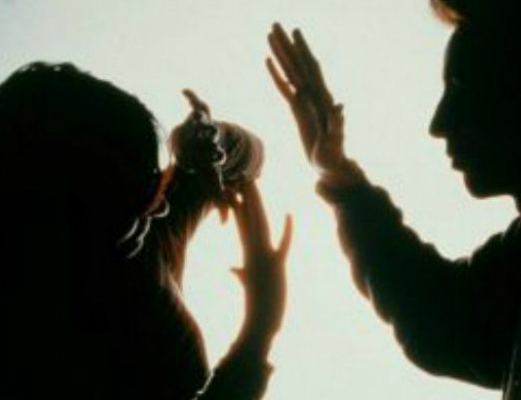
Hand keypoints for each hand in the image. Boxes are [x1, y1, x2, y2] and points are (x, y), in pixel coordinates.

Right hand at [231, 182, 291, 346]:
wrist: (261, 324)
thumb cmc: (258, 307)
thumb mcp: (248, 285)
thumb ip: (239, 273)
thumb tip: (232, 267)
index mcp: (248, 255)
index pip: (242, 226)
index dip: (241, 207)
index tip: (237, 190)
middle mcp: (254, 253)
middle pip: (249, 219)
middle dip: (247, 198)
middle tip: (243, 177)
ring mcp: (264, 258)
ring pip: (259, 225)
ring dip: (256, 204)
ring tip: (253, 185)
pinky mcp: (276, 266)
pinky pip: (282, 245)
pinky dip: (286, 231)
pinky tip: (289, 214)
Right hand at [267, 23, 357, 184]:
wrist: (331, 169)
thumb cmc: (334, 159)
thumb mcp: (335, 142)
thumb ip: (338, 124)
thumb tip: (340, 106)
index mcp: (321, 99)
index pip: (310, 69)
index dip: (302, 51)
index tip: (295, 32)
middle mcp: (313, 96)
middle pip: (297, 64)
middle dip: (287, 44)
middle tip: (275, 24)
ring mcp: (305, 101)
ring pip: (290, 71)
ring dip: (280, 53)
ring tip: (270, 34)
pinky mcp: (298, 109)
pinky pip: (284, 87)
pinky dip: (276, 73)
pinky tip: (269, 62)